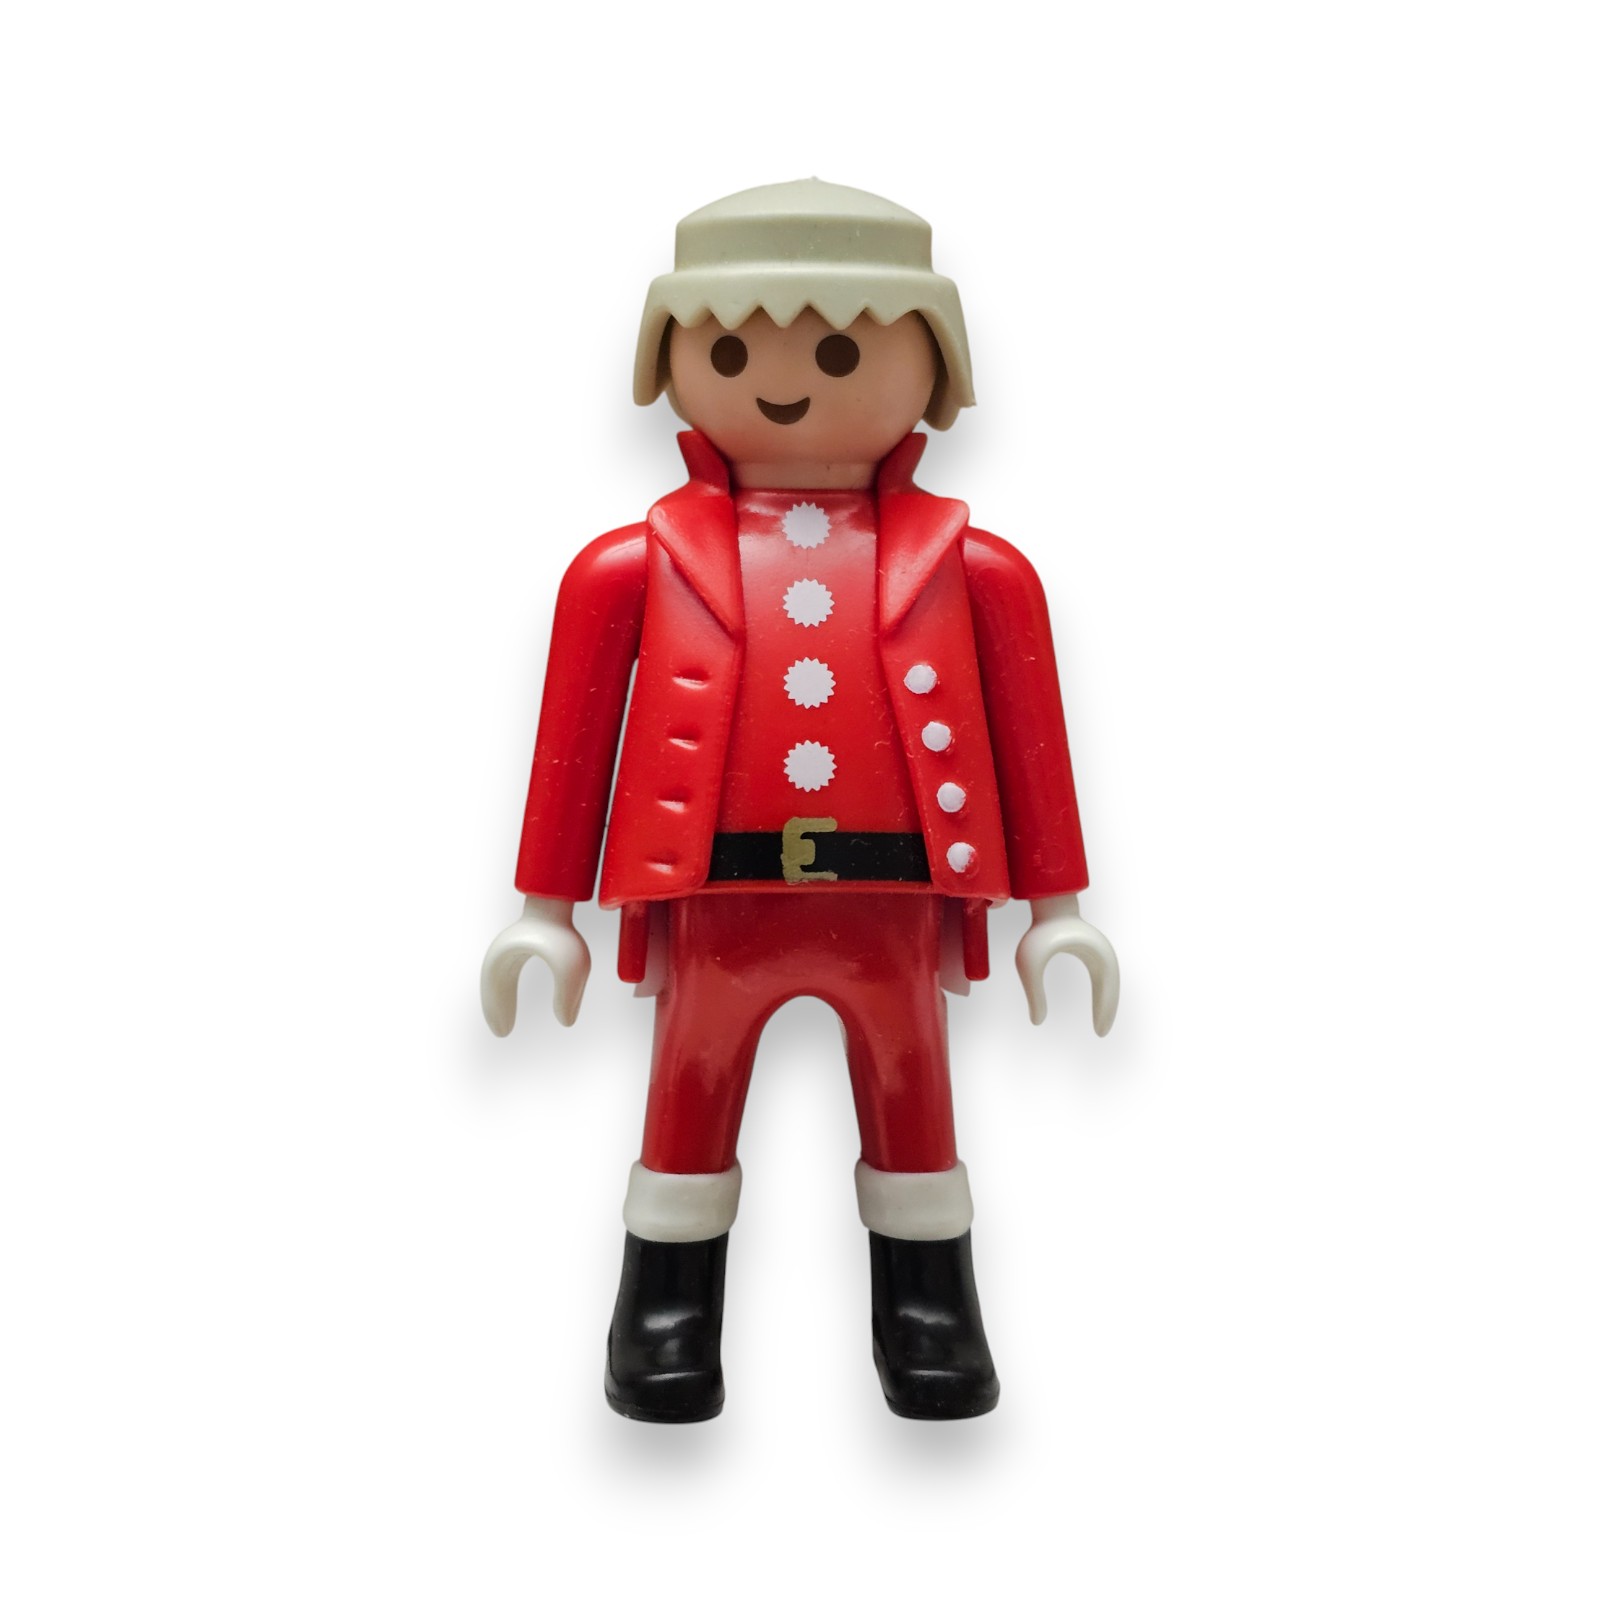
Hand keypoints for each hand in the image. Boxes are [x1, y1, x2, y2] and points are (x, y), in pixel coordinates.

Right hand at [480, 895, 590, 1033]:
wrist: (561, 903)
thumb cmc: (562, 933)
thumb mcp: (571, 968)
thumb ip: (569, 995)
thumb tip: (567, 1022)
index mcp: (506, 956)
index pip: (494, 988)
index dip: (497, 1010)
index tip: (503, 1032)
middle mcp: (504, 951)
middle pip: (493, 985)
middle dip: (496, 1008)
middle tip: (502, 1032)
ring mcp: (513, 947)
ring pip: (500, 980)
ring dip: (501, 1001)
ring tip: (506, 1025)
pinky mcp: (523, 946)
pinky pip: (510, 974)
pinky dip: (509, 991)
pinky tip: (518, 1001)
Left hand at [1015, 893, 1119, 1034]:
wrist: (1048, 904)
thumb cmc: (1039, 931)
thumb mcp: (1030, 964)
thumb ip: (1033, 993)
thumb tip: (1036, 1022)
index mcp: (1094, 955)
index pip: (1106, 989)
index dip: (1104, 1010)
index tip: (1099, 1031)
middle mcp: (1102, 953)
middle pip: (1111, 988)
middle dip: (1108, 1010)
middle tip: (1101, 1033)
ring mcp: (1099, 952)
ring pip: (1109, 984)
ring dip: (1106, 1003)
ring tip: (1101, 1026)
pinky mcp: (1092, 952)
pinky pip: (1102, 978)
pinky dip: (1102, 994)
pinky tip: (1097, 1009)